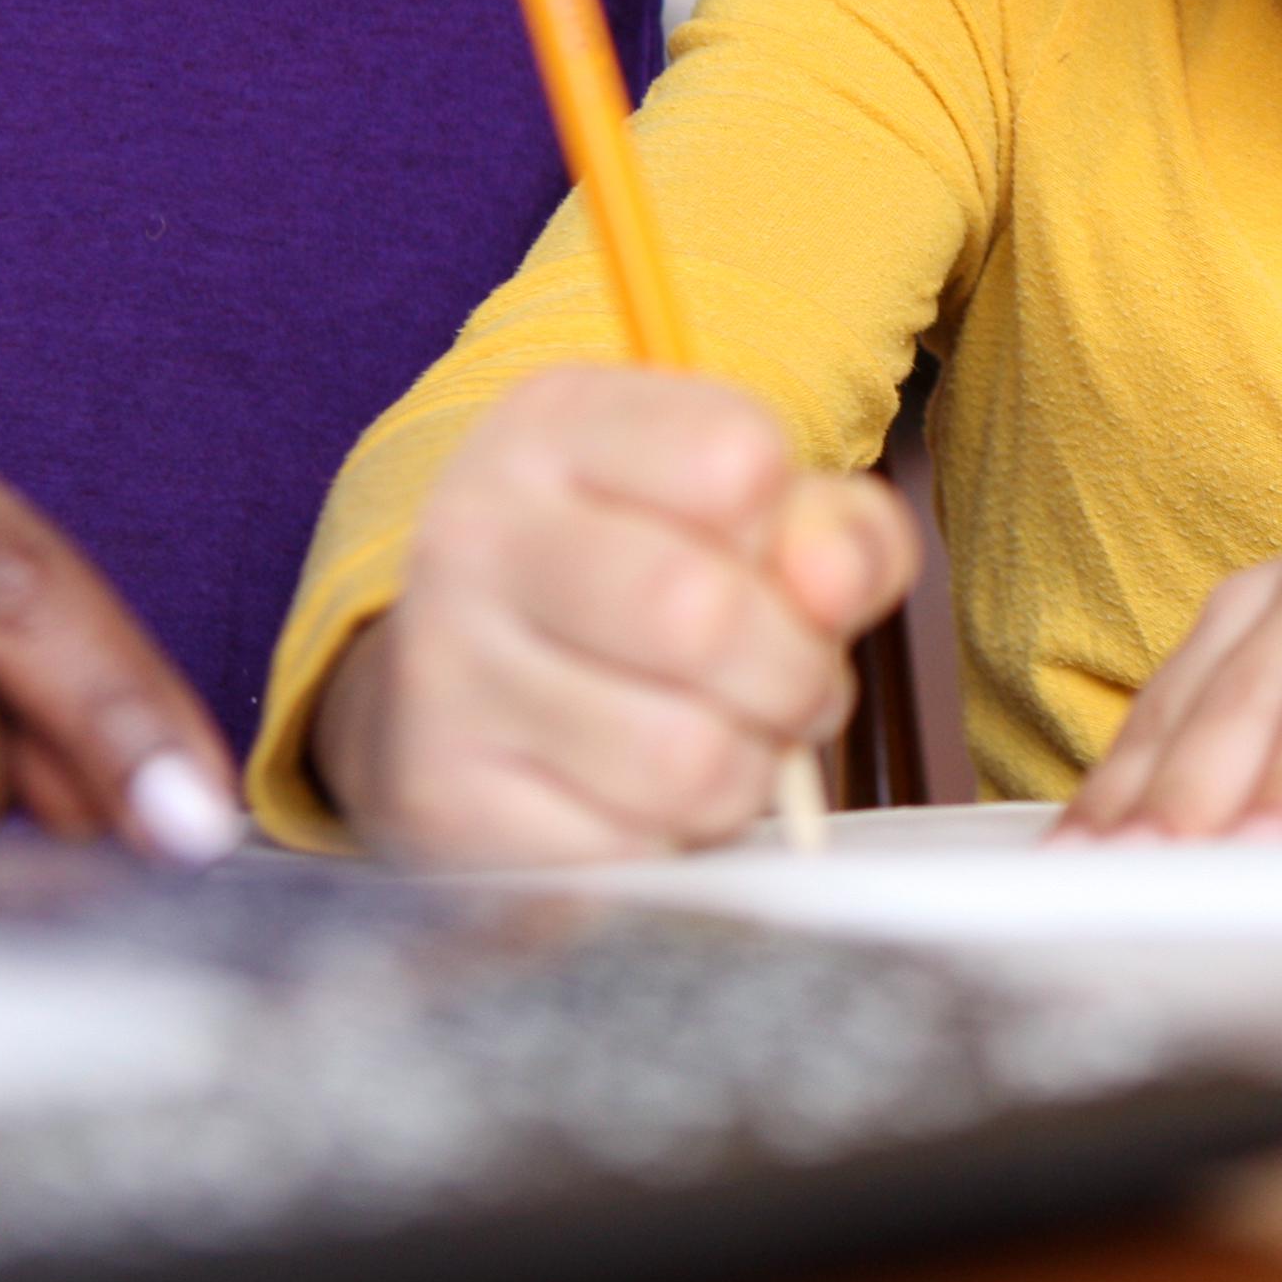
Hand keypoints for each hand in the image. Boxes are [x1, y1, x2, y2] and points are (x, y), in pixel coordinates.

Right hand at [310, 365, 917, 866]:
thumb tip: (832, 588)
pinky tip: (638, 803)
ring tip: (719, 743)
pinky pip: (635, 855)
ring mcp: (443, 672)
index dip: (794, 529)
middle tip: (780, 683)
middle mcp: (475, 532)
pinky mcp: (444, 803)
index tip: (761, 555)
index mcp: (554, 426)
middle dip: (794, 674)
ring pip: (687, 760)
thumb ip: (839, 534)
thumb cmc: (638, 590)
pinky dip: (673, 844)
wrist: (444, 697)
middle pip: (705, 616)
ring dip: (746, 774)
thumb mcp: (752, 520)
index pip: (738, 457)